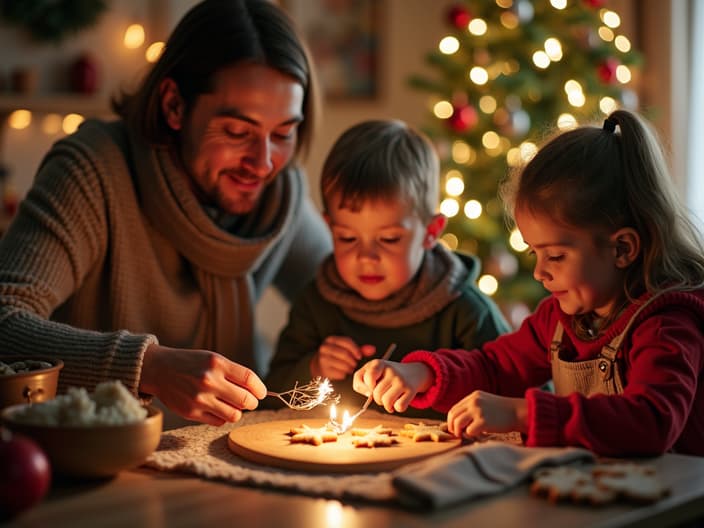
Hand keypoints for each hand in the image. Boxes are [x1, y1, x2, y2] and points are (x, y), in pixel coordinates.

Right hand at [139, 344, 266, 425]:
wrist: (159, 369)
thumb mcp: (213, 359)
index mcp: (217, 364)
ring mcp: (200, 399)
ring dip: (237, 412)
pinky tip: (217, 409)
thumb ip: (233, 373)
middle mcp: (209, 381)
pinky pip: (219, 422)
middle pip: (246, 400)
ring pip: (234, 415)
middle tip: (250, 402)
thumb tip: (256, 392)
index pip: (249, 379)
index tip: (262, 393)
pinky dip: (223, 417)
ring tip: (232, 405)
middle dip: (252, 403)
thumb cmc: (191, 363)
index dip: (260, 389)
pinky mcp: (191, 413)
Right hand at [310, 336, 374, 379]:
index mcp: (331, 340)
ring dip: (349, 368)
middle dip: (353, 361)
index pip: (346, 342)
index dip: (356, 349)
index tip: (359, 357)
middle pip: (345, 354)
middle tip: (354, 365)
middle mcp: (325, 348)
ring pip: (342, 364)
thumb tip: (373, 349)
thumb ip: (360, 349)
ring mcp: (322, 359)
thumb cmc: (336, 357)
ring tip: (350, 369)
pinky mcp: (322, 370)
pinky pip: (339, 373)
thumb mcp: (346, 350)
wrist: (318, 366)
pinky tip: (343, 373)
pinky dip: (344, 374)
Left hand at [353, 360, 432, 412]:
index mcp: (378, 363)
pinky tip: (397, 401)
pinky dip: (396, 408)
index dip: (366, 386)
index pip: (368, 377)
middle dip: (377, 398)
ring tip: (388, 399)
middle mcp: (391, 370)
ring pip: (387, 402)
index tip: (371, 387)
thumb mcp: (371, 370)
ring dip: (386, 405)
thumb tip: (368, 394)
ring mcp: (401, 380)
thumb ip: (359, 380)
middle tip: (382, 394)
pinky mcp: (411, 390)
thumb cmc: (385, 375)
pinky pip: (399, 407)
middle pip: (376, 394)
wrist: (412, 372)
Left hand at [446, 391, 527, 437]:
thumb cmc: (502, 411)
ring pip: (458, 423)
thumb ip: (472, 407)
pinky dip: (470, 435)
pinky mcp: (483, 422)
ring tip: (464, 435)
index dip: (451, 420)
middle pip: (453, 416)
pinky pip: (469, 431)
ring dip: (458, 432)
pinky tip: (476, 435)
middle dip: (452, 427)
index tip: (454, 427)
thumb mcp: (485, 402)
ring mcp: (478, 411)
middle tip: (457, 434)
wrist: (518, 412)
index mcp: (473, 396)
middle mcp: (474, 402)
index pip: (454, 409)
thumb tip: (458, 422)